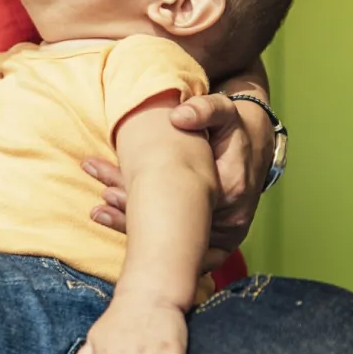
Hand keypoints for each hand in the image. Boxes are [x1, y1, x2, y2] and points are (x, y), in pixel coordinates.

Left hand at [83, 94, 272, 271]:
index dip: (141, 198)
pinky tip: (115, 223)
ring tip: (97, 212)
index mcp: (231, 191)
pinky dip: (147, 234)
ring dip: (132, 226)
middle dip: (129, 215)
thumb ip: (205, 109)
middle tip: (99, 200)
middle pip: (172, 226)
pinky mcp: (213, 238)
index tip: (110, 189)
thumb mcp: (224, 112)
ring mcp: (221, 233)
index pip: (181, 205)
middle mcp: (227, 220)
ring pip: (172, 239)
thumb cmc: (233, 129)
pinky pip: (178, 243)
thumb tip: (178, 116)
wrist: (254, 146)